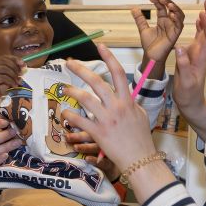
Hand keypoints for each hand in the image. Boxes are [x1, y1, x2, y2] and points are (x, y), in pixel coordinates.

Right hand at [0, 56, 24, 127]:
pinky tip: (14, 86)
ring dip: (14, 76)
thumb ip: (13, 72)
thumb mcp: (7, 79)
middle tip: (21, 75)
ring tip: (18, 82)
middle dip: (16, 68)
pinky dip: (11, 81)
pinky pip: (3, 77)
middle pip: (6, 62)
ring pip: (5, 69)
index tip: (24, 65)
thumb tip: (24, 68)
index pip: (5, 57)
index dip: (15, 59)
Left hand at [61, 45, 158, 172]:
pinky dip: (70, 115)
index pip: (118, 73)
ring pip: (85, 98)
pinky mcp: (98, 133)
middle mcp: (117, 107)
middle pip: (97, 82)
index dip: (109, 57)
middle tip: (69, 62)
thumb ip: (130, 103)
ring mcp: (107, 119)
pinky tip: (65, 112)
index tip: (99, 46)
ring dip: (71, 91)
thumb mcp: (140, 115)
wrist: (140, 160)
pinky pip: (79, 120)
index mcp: (127, 101)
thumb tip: (125, 94)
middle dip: (81, 69)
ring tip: (64, 88)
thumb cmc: (141, 138)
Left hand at [133, 0, 184, 63]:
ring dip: (175, 9)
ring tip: (168, 4)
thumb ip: (140, 19)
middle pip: (173, 9)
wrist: (150, 56)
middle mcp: (169, 23)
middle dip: (168, 2)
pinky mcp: (175, 35)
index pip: (162, 8)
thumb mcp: (143, 28)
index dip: (158, 2)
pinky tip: (171, 15)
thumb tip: (134, 9)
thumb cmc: (149, 44)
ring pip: (179, 15)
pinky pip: (179, 26)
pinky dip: (177, 19)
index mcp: (163, 21)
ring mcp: (173, 28)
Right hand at [173, 0, 205, 116]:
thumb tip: (179, 48)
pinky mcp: (195, 55)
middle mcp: (202, 53)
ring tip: (204, 6)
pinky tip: (198, 20)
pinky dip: (200, 27)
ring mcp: (199, 54)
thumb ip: (183, 65)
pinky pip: (199, 38)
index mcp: (201, 57)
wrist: (191, 102)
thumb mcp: (185, 81)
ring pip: (205, 33)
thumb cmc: (188, 94)